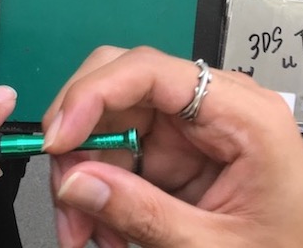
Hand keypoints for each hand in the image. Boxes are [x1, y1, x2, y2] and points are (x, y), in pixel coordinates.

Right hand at [41, 46, 302, 247]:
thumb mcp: (216, 246)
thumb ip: (144, 215)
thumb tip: (76, 182)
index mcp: (242, 114)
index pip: (151, 71)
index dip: (94, 94)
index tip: (60, 138)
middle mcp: (211, 107)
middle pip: (119, 87)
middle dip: (79, 136)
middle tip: (64, 187)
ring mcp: (189, 126)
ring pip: (107, 123)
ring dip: (82, 172)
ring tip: (83, 229)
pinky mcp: (173, 149)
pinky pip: (116, 153)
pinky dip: (97, 188)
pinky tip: (100, 226)